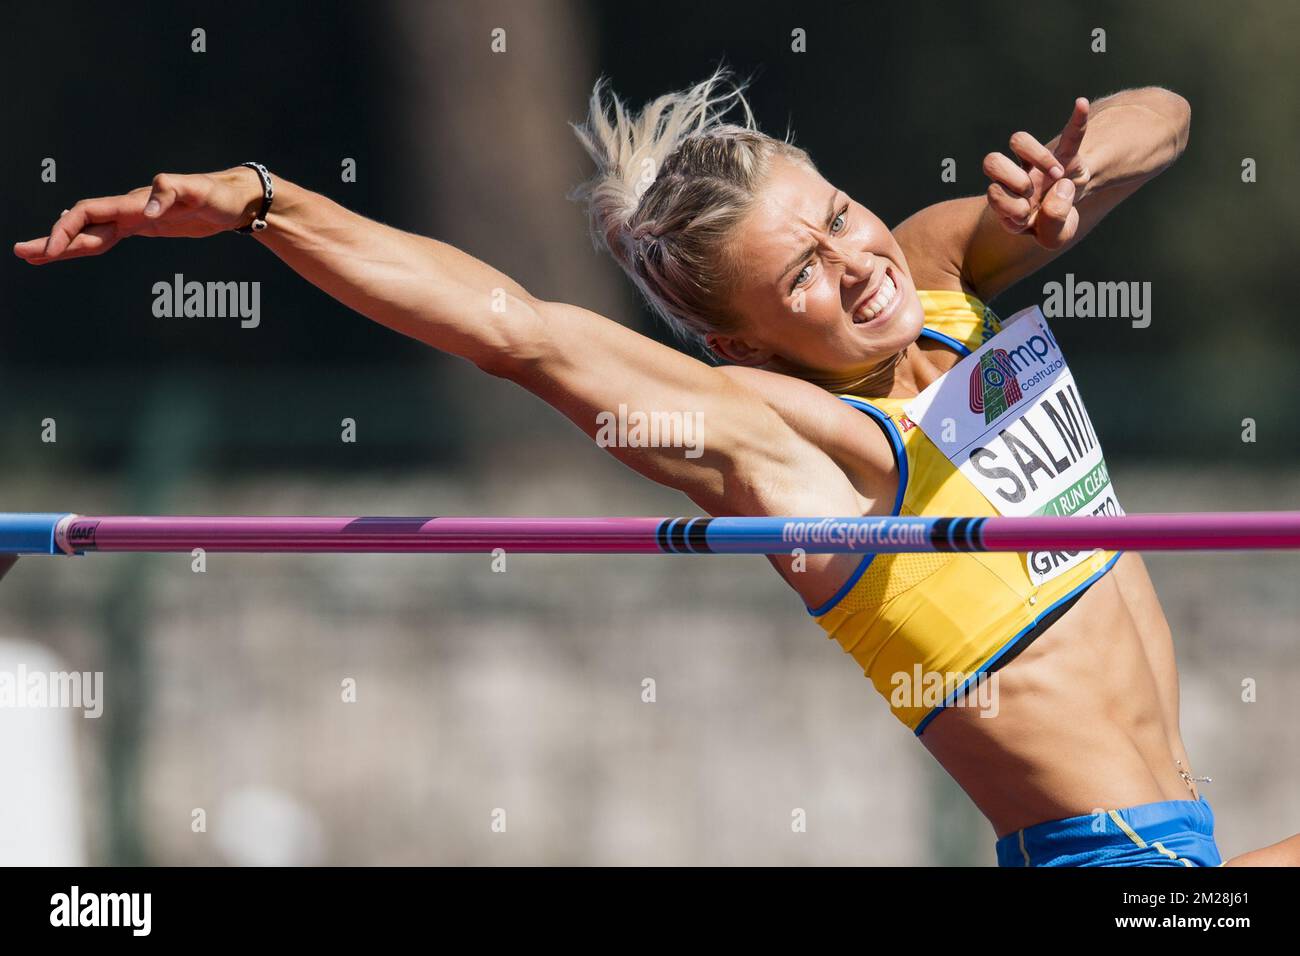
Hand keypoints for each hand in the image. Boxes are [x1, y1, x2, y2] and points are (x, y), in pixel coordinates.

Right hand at [13, 166, 265, 263]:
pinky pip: (109, 237)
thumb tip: (148, 210)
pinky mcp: (146, 227)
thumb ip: (172, 193)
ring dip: (65, 245)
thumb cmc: (220, 194)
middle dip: (53, 240)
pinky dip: (89, 245)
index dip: (67, 230)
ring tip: (36, 258)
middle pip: (82, 224)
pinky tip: (75, 251)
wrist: (237, 198)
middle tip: (23, 254)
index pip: (89, 212)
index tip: (52, 252)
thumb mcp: (200, 192)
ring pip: (92, 233)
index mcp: (136, 202)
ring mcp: (137, 218)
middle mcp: (131, 208)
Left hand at [982, 98, 1091, 248]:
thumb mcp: (1055, 238)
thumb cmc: (1054, 224)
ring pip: (1018, 140)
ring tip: (1057, 175)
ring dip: (1038, 157)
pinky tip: (1079, 104)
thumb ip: (1052, 224)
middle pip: (991, 161)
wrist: (1071, 210)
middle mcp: (1014, 178)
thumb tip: (1058, 188)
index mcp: (1005, 202)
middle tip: (1030, 191)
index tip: (1026, 215)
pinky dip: (1077, 119)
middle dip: (1011, 178)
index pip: (994, 193)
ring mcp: (1036, 163)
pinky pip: (1071, 132)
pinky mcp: (1064, 153)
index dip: (1009, 205)